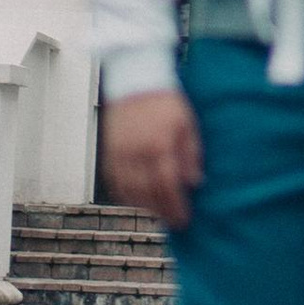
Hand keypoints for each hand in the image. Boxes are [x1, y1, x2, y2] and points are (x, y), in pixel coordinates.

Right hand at [100, 88, 202, 231]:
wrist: (135, 82)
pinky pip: (116, 183)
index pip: (168, 185)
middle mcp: (137, 153)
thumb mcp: (186, 124)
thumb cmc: (165, 103)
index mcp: (159, 145)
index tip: (184, 219)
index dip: (176, 206)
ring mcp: (120, 154)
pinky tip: (138, 201)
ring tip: (159, 213)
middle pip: (149, 193)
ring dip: (145, 207)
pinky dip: (126, 197)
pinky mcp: (109, 153)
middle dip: (162, 211)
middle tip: (174, 222)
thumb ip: (191, 154)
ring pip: (130, 191)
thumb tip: (194, 182)